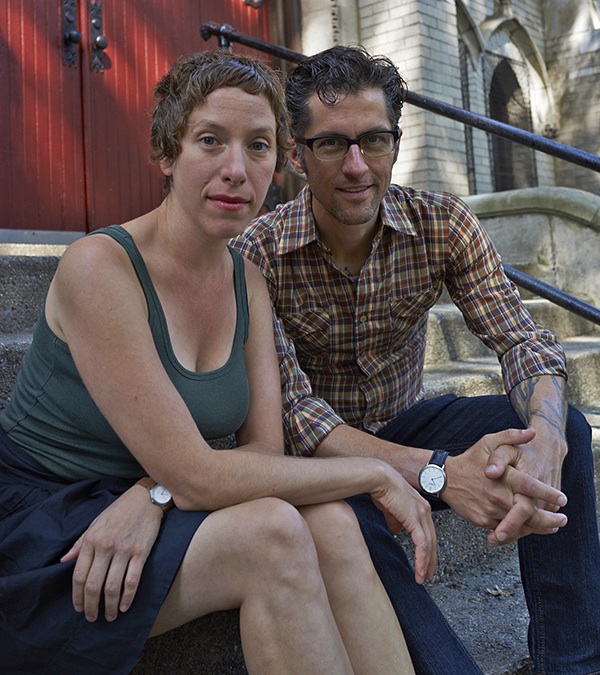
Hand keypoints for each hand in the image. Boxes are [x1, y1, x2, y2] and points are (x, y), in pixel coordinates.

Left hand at [61, 483, 162, 621]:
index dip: (77, 596)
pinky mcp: (141, 552)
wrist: (146, 498)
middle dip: (91, 606)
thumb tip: (63, 561)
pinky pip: (132, 580)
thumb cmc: (119, 511)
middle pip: (93, 584)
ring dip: (109, 606)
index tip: (78, 608)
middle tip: (92, 617)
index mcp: (91, 540)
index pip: (79, 575)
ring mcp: (124, 550)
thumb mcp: (95, 523)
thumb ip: (80, 543)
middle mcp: (106, 546)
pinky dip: (127, 597)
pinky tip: (124, 606)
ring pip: (112, 586)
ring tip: (109, 616)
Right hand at [371, 468, 436, 584]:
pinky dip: (421, 560)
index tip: (425, 560)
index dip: (427, 548)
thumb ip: (395, 520)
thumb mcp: (390, 508)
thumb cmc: (381, 488)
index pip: (427, 531)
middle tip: (428, 574)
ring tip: (422, 577)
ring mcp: (421, 515)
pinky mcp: (415, 520)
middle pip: (432, 540)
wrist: (378, 478)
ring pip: (429, 545)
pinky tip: (419, 570)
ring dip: (426, 563)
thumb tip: (397, 531)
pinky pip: (422, 544)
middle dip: (431, 559)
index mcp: (420, 506)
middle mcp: (424, 510)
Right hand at [443, 428, 566, 545]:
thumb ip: (511, 436)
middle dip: (549, 519)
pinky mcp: (483, 521)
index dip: (548, 494)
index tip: (563, 499)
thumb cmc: (470, 459)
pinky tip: (529, 527)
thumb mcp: (489, 442)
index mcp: (502, 476)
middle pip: (529, 513)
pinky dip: (519, 530)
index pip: (530, 487)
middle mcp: (497, 495)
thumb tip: (532, 433)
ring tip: (552, 526)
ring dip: (538, 527)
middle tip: (562, 519)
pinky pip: (505, 529)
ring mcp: (490, 510)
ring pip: (519, 524)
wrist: (444, 478)